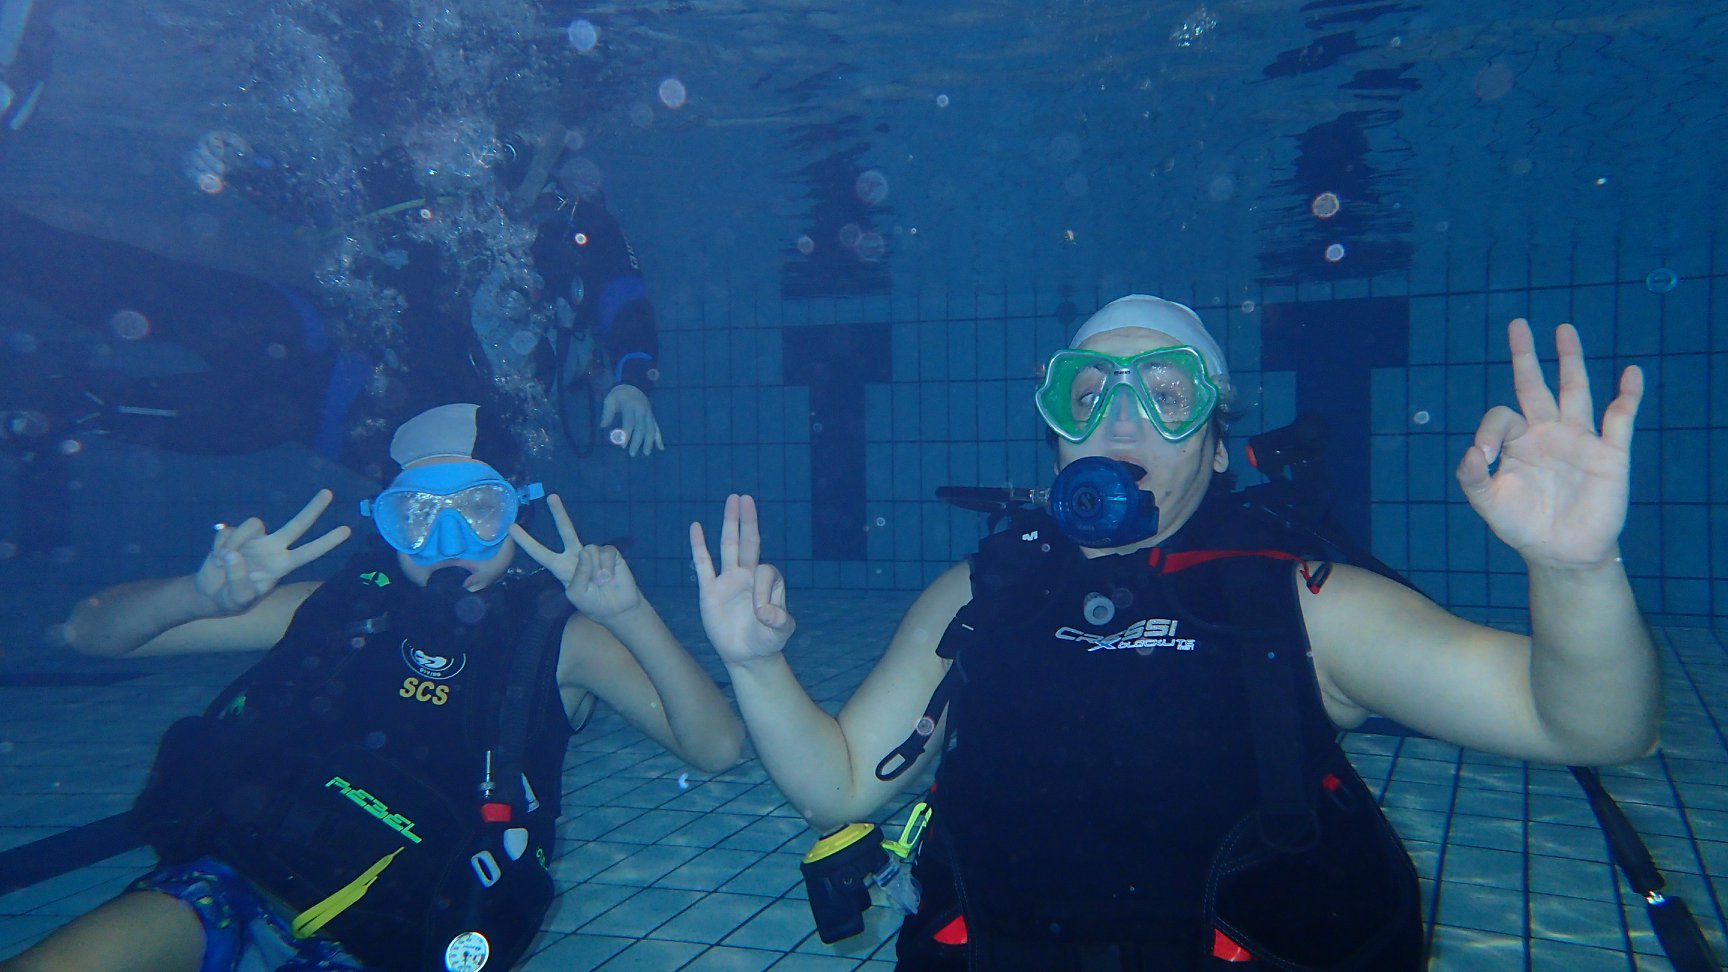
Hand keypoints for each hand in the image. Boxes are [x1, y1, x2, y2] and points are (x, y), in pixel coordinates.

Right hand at [194, 489, 350, 614]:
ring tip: (223, 561)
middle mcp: (273, 548)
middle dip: (313, 509)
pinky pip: (227, 532)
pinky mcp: (234, 533)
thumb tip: (232, 555)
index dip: (327, 542)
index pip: (309, 552)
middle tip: (329, 492)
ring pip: (253, 524)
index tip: (347, 530)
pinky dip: (218, 545)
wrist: (209, 594)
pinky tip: (215, 557)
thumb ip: (237, 580)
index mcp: (281, 565)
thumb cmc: (231, 599)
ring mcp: (255, 539)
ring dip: (236, 541)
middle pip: (298, 525)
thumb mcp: (236, 599)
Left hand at [510, 494, 643, 622]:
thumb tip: (587, 551)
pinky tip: (610, 576)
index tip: (512, 528)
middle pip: (566, 531)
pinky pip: (605, 552)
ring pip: (589, 549)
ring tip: (601, 583)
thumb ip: (578, 574)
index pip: (540, 553)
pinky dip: (607, 565)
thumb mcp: (577, 594)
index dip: (526, 541)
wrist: (618, 608)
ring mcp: (593, 553)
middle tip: (551, 497)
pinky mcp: (610, 553)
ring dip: (595, 569)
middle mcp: (576, 556)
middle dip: (559, 514)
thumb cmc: (593, 604)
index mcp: (561, 568)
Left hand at [601, 383, 664, 456]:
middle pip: (641, 428)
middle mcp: (642, 410)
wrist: (634, 385)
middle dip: (637, 442)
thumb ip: (607, 412)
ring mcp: (649, 414)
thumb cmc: (619, 394)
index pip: (629, 423)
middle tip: (632, 453)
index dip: (626, 435)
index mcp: (631, 406)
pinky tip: (660, 447)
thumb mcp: (610, 399)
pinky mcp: (652, 417)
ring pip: (651, 429)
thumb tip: (603, 426)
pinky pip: (657, 427)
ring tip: (646, 453)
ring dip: (650, 442)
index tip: (622, 445)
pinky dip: (659, 438)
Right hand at [690, 494, 795, 665]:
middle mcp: (748, 575)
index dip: (763, 592)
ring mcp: (728, 581)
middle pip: (748, 542)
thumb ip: (779, 621)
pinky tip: (696, 528)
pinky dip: (699, 546)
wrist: (747, 655)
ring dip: (729, 524)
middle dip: (748, 521)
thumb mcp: (780, 632)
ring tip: (731, 501)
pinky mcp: (710, 591)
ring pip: (728, 547)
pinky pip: (703, 565)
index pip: (764, 572)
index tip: (762, 616)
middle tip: (746, 498)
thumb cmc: (767, 640)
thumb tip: (765, 612)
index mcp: (768, 582)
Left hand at [1457, 319, 1642, 568]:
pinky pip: (1620, 418)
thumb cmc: (1522, 526)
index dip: (1490, 430)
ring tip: (1563, 329)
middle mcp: (1548, 432)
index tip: (1485, 456)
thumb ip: (1473, 479)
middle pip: (1536, 385)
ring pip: (1575, 390)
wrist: (1562, 553)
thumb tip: (1472, 452)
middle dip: (1527, 355)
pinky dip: (1627, 396)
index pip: (1502, 414)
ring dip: (1570, 360)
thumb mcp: (1489, 504)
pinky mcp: (1609, 454)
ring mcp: (1580, 439)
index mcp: (1518, 441)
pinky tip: (1631, 374)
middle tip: (1518, 324)